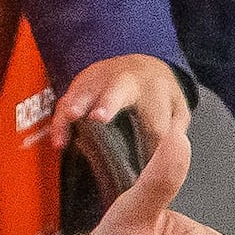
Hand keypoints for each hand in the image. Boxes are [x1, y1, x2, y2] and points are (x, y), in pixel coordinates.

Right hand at [54, 51, 189, 156]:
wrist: (143, 66)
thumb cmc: (160, 95)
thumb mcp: (177, 111)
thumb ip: (174, 130)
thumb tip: (167, 157)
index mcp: (156, 90)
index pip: (155, 119)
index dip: (151, 142)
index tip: (147, 167)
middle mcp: (129, 79)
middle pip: (119, 89)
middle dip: (109, 102)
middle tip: (98, 118)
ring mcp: (102, 78)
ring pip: (86, 92)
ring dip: (75, 109)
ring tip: (66, 128)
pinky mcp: (83, 82)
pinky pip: (68, 99)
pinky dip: (60, 120)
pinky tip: (58, 140)